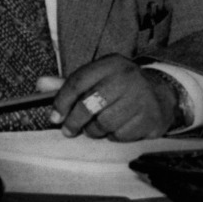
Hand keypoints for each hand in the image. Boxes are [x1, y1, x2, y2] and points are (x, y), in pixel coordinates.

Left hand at [51, 55, 176, 140]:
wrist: (161, 93)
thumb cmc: (119, 86)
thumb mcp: (96, 78)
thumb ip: (68, 84)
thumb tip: (41, 84)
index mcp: (111, 64)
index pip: (78, 82)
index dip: (61, 101)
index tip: (54, 117)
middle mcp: (127, 78)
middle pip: (90, 105)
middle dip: (74, 121)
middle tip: (68, 130)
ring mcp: (142, 99)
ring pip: (104, 124)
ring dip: (94, 131)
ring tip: (94, 128)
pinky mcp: (152, 118)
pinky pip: (121, 135)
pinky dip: (113, 136)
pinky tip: (116, 128)